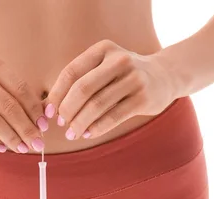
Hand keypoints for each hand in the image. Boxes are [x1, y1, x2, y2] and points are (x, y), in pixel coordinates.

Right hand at [0, 49, 47, 152]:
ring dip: (12, 138)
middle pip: (8, 107)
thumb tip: (38, 116)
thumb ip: (5, 87)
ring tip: (22, 148)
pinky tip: (1, 149)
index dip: (34, 109)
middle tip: (38, 143)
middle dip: (27, 128)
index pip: (19, 87)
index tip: (44, 125)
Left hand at [45, 40, 178, 139]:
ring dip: (80, 123)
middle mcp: (119, 61)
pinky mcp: (143, 99)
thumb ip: (79, 80)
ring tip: (72, 133)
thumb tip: (48, 105)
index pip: (71, 72)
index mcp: (103, 49)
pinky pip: (113, 117)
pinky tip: (88, 134)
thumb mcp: (103, 67)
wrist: (165, 76)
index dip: (57, 94)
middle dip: (67, 110)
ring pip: (97, 105)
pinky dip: (96, 128)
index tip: (50, 111)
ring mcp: (134, 79)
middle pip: (82, 89)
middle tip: (61, 124)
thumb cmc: (123, 75)